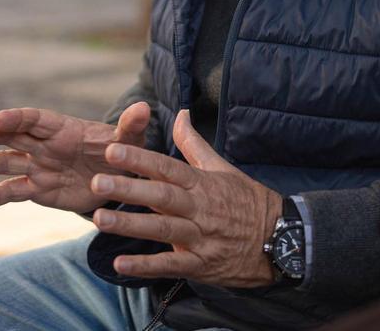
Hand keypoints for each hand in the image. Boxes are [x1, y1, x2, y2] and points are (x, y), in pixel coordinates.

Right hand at [0, 102, 150, 213]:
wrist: (117, 177)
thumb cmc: (121, 151)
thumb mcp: (130, 139)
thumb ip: (132, 126)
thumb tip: (144, 108)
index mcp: (62, 128)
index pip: (35, 119)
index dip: (17, 118)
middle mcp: (44, 144)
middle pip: (13, 136)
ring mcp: (38, 166)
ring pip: (7, 164)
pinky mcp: (38, 189)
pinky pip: (14, 192)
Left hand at [88, 109, 281, 287]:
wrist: (282, 240)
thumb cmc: (247, 201)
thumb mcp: (222, 168)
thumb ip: (194, 144)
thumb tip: (180, 113)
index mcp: (202, 184)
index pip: (167, 167)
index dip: (139, 159)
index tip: (111, 150)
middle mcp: (199, 209)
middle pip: (160, 196)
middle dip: (128, 188)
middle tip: (97, 182)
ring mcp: (200, 238)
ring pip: (162, 229)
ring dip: (130, 225)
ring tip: (99, 219)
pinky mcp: (201, 265)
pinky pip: (171, 266)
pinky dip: (146, 267)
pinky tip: (120, 265)